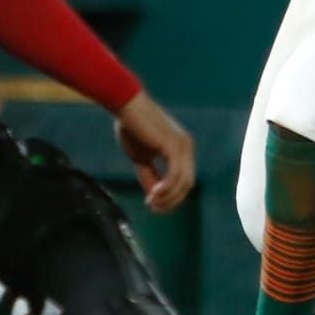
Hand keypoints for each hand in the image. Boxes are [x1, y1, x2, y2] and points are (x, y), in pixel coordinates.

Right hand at [114, 91, 194, 212]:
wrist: (126, 106)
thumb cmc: (131, 127)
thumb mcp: (141, 157)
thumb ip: (149, 175)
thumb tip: (153, 196)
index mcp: (182, 148)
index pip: (184, 180)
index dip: (172, 197)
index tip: (153, 205)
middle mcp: (187, 147)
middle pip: (187, 185)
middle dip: (172, 201)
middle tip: (153, 208)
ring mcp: (183, 146)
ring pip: (183, 183)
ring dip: (168, 198)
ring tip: (151, 203)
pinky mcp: (173, 147)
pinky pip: (175, 176)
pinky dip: (166, 189)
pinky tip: (153, 195)